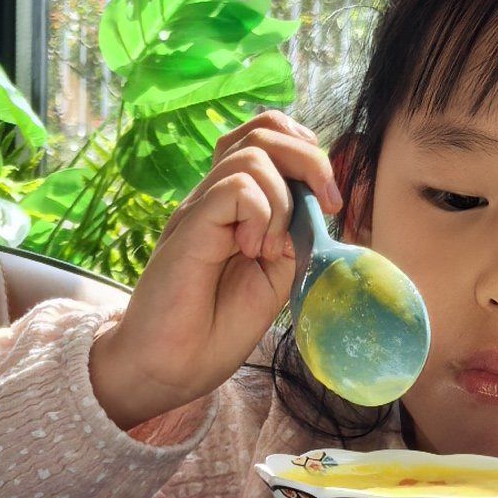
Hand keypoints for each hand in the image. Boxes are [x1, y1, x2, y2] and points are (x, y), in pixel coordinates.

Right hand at [89, 113, 339, 430]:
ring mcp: (199, 208)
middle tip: (327, 206)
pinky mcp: (188, 224)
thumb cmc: (212, 332)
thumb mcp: (273, 279)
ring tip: (267, 249)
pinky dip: (259, 214)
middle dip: (310, 158)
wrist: (168, 369)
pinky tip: (249, 251)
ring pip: (253, 154)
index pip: (268, 136)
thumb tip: (316, 208)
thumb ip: (292, 238)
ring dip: (281, 201)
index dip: (307, 152)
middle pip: (264, 128)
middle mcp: (214, 198)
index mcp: (235, 206)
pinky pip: (236, 187)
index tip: (330, 201)